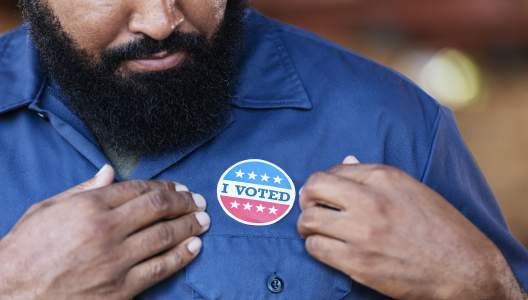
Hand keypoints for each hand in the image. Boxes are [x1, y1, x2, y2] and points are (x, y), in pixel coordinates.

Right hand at [0, 165, 209, 299]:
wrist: (10, 295)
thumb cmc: (25, 250)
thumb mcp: (47, 209)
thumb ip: (83, 190)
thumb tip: (108, 171)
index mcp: (89, 207)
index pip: (139, 189)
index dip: (164, 186)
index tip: (178, 187)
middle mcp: (107, 230)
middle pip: (158, 208)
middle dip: (184, 202)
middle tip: (198, 201)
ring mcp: (116, 261)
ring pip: (165, 236)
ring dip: (189, 225)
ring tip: (203, 220)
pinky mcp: (120, 288)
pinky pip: (160, 268)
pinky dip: (181, 256)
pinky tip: (194, 246)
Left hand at [298, 156, 523, 299]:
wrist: (463, 268)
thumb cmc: (439, 227)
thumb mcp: (411, 190)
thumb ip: (374, 176)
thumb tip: (346, 161)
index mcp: (384, 177)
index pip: (334, 170)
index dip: (324, 183)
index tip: (324, 194)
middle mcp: (370, 200)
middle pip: (314, 188)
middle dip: (307, 198)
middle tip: (310, 208)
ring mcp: (363, 232)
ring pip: (309, 219)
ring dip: (307, 225)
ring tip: (313, 229)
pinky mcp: (358, 261)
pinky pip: (316, 248)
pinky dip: (314, 246)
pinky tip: (324, 247)